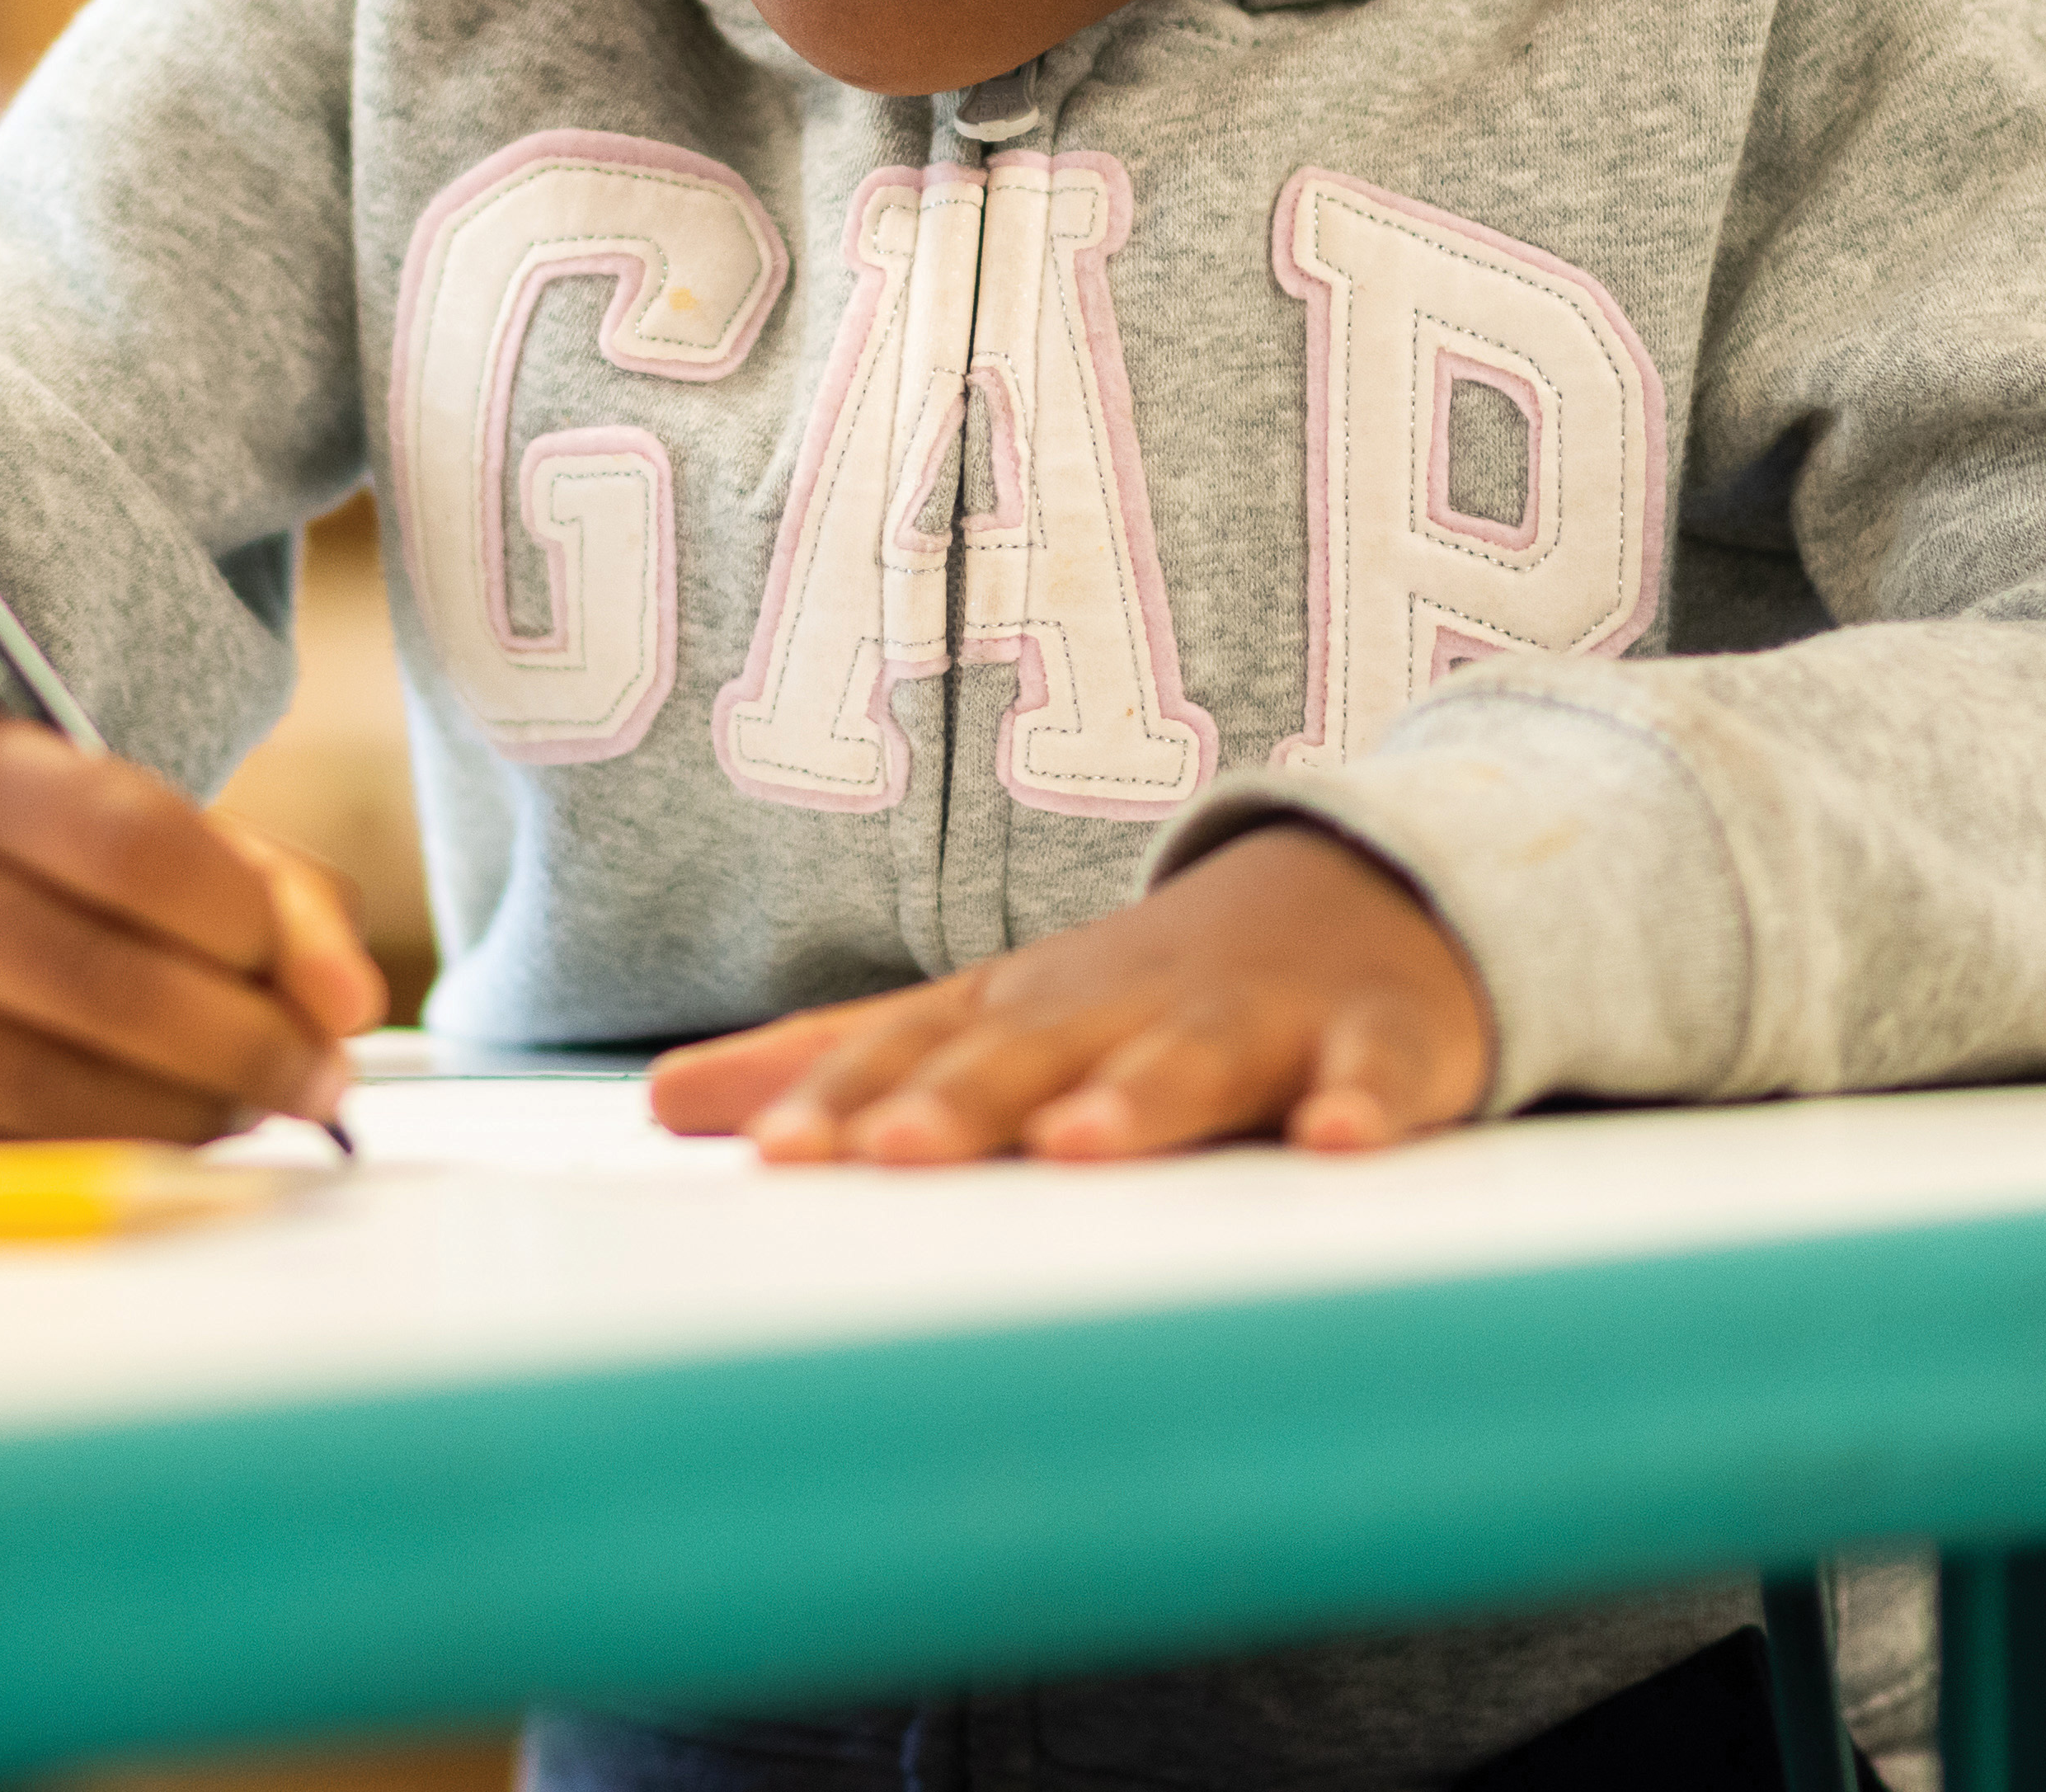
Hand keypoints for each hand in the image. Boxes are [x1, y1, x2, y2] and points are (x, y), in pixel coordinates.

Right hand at [0, 717, 386, 1144]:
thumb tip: (347, 1004)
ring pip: (55, 1093)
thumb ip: (270, 896)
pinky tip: (154, 1147)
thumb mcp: (136, 833)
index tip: (328, 994)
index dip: (260, 933)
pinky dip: (107, 1169)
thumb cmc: (30, 879)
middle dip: (250, 1048)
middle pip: (105, 985)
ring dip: (190, 1121)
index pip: (140, 848)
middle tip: (320, 1081)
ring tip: (243, 1111)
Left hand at [641, 826, 1491, 1164]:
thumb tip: (663, 1102)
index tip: (770, 1155)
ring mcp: (1258, 1020)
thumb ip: (843, 1063)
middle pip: (1034, 1053)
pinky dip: (1360, 1103)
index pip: (917, 1051)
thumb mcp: (994, 1018)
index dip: (844, 1101)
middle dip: (960, 1103)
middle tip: (890, 1155)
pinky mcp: (1383, 1042)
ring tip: (1078, 1146)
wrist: (1372, 890)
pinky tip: (1334, 1142)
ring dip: (1134, 1101)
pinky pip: (1375, 1076)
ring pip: (1191, 1062)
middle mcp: (1127, 1007)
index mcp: (1027, 1009)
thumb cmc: (1150, 992)